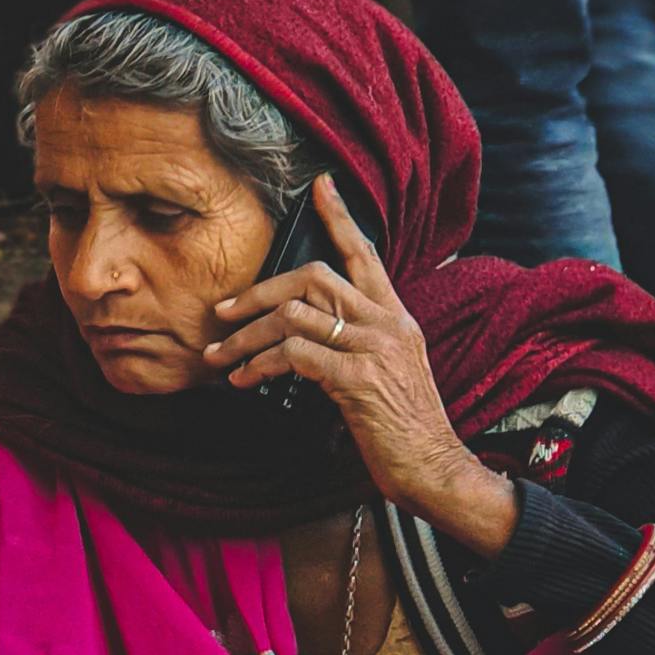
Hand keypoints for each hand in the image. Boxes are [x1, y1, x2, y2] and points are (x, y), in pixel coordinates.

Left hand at [202, 177, 521, 555]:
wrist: (435, 467)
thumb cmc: (405, 428)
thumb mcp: (390, 372)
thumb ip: (360, 343)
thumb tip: (310, 337)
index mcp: (395, 316)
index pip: (365, 254)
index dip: (340, 218)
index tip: (321, 187)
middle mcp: (386, 322)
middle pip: (313, 277)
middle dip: (260, 291)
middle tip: (224, 312)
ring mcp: (373, 347)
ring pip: (294, 316)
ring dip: (246, 336)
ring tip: (219, 356)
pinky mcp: (357, 378)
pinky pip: (295, 354)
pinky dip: (259, 364)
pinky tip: (243, 380)